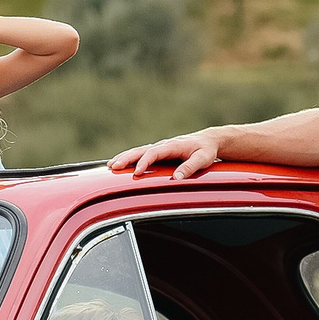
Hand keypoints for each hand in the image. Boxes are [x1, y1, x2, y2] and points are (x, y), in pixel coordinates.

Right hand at [111, 130, 226, 178]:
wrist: (208, 141)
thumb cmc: (206, 150)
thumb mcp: (203, 159)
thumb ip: (190, 167)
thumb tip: (176, 178)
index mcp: (172, 145)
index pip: (154, 153)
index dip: (144, 162)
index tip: (136, 172)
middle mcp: (163, 145)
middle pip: (140, 150)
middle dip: (126, 158)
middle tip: (113, 167)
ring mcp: (159, 148)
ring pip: (138, 151)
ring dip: (124, 158)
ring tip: (110, 166)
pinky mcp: (158, 153)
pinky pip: (141, 155)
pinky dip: (129, 158)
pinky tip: (120, 164)